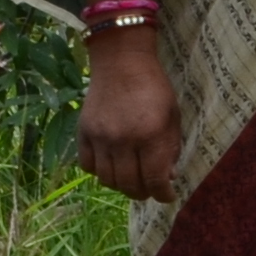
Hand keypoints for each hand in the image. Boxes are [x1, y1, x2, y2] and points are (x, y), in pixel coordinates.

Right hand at [78, 23, 178, 202]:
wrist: (121, 60)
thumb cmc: (153, 87)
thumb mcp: (172, 115)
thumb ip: (171, 148)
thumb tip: (168, 177)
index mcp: (150, 135)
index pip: (154, 180)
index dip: (163, 194)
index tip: (166, 195)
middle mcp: (123, 141)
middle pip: (130, 186)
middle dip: (143, 192)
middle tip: (149, 187)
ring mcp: (100, 138)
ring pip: (108, 180)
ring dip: (121, 184)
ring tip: (130, 177)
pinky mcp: (83, 132)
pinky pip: (87, 166)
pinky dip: (100, 170)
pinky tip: (110, 162)